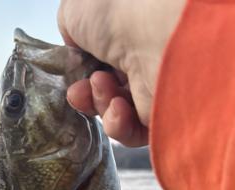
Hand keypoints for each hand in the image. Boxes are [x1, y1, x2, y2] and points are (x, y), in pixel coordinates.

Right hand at [58, 0, 185, 145]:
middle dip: (87, 94)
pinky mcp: (163, 116)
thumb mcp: (77, 8)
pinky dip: (118, 124)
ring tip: (101, 87)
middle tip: (79, 91)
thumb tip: (76, 49)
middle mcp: (144, 59)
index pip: (103, 63)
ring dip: (100, 103)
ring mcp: (155, 88)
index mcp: (129, 34)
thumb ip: (70, 30)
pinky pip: (132, 132)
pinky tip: (118, 107)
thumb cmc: (118, 9)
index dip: (83, 74)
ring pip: (117, 112)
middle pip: (107, 90)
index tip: (72, 78)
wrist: (153, 32)